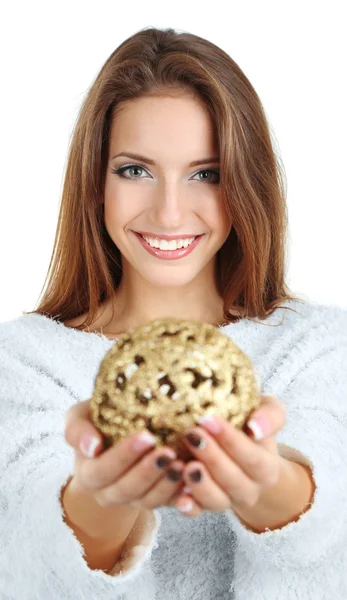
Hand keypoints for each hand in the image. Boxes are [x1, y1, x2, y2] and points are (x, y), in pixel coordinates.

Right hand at [64, 400, 185, 509]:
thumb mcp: (80, 417)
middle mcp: (108, 493)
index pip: (102, 470)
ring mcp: (132, 501)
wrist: (114, 436)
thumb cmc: (97, 421)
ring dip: (166, 484)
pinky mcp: (154, 501)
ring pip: (149, 500)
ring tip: (182, 464)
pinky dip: (180, 493)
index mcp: (88, 474)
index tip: (146, 436)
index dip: (124, 456)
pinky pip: (168, 504)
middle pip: (127, 489)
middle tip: (168, 451)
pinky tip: (191, 476)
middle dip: (149, 471)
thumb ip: (77, 429)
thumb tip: (91, 447)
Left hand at [174, 395, 285, 516]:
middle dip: (211, 457)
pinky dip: (189, 506)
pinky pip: (197, 512)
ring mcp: (227, 500)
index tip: (208, 419)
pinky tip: (179, 497)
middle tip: (191, 434)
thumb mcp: (268, 411)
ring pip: (216, 500)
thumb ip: (269, 416)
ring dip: (200, 484)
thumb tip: (255, 428)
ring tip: (184, 464)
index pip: (252, 458)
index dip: (230, 440)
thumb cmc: (251, 423)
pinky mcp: (205, 505)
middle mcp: (250, 489)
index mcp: (267, 468)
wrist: (243, 448)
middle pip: (232, 479)